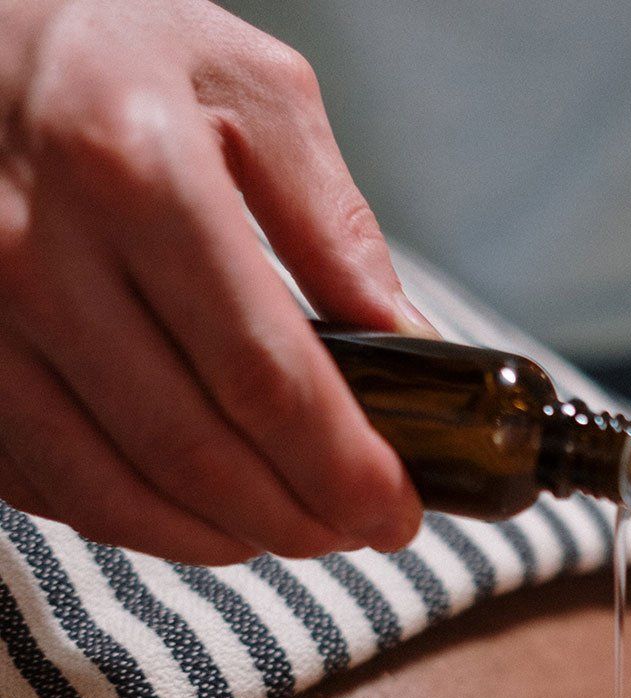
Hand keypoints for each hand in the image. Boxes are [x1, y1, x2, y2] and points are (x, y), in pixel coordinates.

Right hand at [0, 0, 435, 563]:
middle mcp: (37, 252)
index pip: (266, 377)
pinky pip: (45, 480)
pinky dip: (135, 517)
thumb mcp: (252, 95)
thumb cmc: (116, 50)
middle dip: (297, 519)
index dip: (344, 469)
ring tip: (288, 529)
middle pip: (194, 452)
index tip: (396, 510)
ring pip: (113, 490)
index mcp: (136, 173)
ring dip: (220, 536)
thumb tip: (415, 350)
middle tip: (353, 529)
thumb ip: (337, 228)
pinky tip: (195, 509)